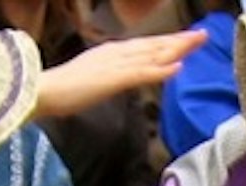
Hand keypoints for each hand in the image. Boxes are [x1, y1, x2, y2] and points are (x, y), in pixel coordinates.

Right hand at [37, 29, 202, 120]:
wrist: (43, 91)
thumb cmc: (63, 90)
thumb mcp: (92, 80)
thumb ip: (109, 77)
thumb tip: (122, 77)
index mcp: (111, 54)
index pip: (145, 47)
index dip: (166, 43)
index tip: (186, 40)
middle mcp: (116, 54)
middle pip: (153, 45)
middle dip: (178, 40)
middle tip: (202, 34)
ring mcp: (115, 65)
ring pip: (151, 54)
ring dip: (175, 48)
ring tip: (196, 41)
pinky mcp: (112, 79)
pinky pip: (141, 74)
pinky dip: (160, 70)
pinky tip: (176, 67)